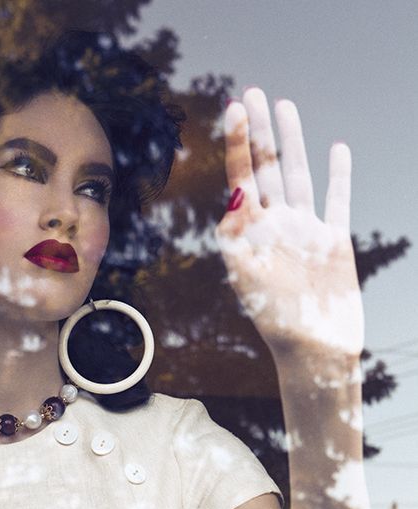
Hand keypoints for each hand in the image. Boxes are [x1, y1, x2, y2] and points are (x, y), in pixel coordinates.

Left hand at [216, 88, 363, 362]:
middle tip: (253, 92)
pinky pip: (338, 200)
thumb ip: (237, 237)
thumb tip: (235, 195)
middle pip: (267, 168)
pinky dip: (338, 175)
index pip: (242, 178)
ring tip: (285, 107)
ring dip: (292, 141)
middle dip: (261, 131)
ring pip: (298, 175)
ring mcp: (306, 232)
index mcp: (251, 233)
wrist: (314, 351)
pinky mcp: (334, 242)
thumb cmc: (276, 322)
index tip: (235, 108)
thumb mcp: (247, 278)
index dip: (239, 142)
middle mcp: (276, 227)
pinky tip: (337, 151)